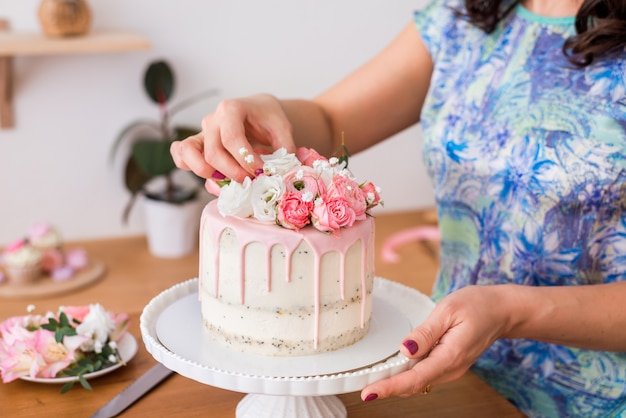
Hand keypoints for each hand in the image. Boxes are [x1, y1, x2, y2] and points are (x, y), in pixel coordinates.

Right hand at [170, 94, 296, 194]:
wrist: (258, 111)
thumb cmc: (268, 119)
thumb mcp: (282, 129)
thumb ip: (283, 149)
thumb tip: (277, 172)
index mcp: (231, 109)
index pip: (232, 138)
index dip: (246, 160)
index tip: (261, 172)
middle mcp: (212, 120)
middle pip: (212, 152)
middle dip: (232, 173)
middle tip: (251, 181)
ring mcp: (202, 132)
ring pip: (188, 153)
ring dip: (208, 174)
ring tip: (229, 181)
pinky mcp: (197, 144)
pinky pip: (181, 155)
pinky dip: (190, 167)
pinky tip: (212, 178)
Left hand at [361, 285, 511, 399]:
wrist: (501, 311)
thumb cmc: (477, 305)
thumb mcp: (448, 310)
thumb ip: (425, 332)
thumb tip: (404, 349)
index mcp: (450, 356)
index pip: (415, 378)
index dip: (390, 387)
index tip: (370, 393)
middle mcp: (451, 368)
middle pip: (414, 384)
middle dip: (388, 387)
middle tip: (363, 387)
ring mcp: (450, 369)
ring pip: (418, 381)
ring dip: (396, 382)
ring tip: (372, 380)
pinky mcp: (448, 365)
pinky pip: (424, 374)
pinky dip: (407, 375)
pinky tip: (393, 370)